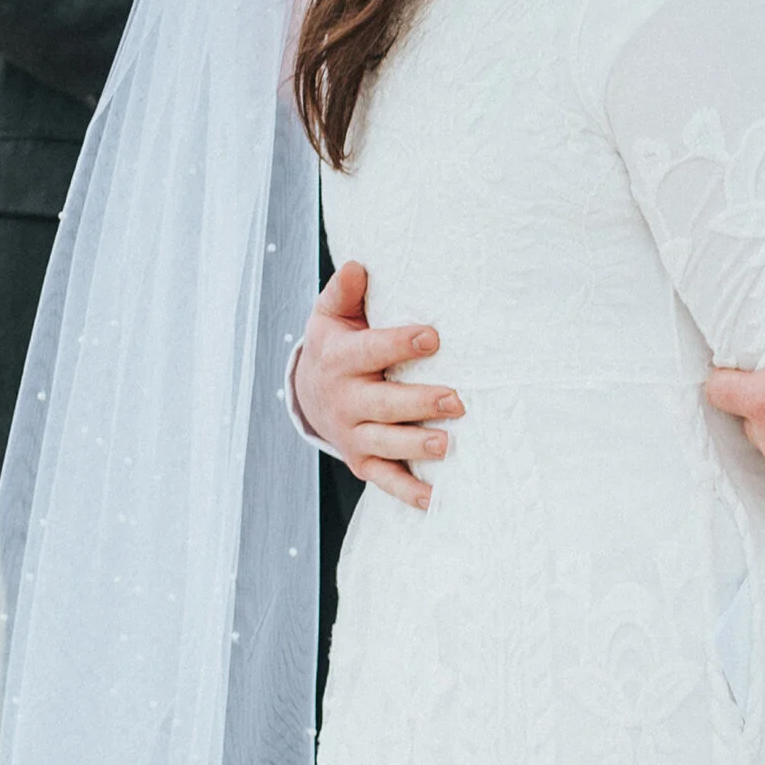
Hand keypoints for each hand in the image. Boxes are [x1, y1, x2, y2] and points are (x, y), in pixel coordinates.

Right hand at [292, 260, 461, 512]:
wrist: (309, 393)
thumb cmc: (336, 345)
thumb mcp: (331, 315)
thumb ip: (344, 292)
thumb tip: (358, 266)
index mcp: (339, 360)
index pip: (370, 352)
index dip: (400, 344)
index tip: (434, 336)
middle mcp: (344, 400)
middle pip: (382, 404)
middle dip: (418, 402)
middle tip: (456, 400)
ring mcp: (353, 434)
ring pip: (385, 442)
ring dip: (415, 445)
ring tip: (447, 445)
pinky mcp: (363, 460)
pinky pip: (385, 478)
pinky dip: (407, 490)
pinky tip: (434, 498)